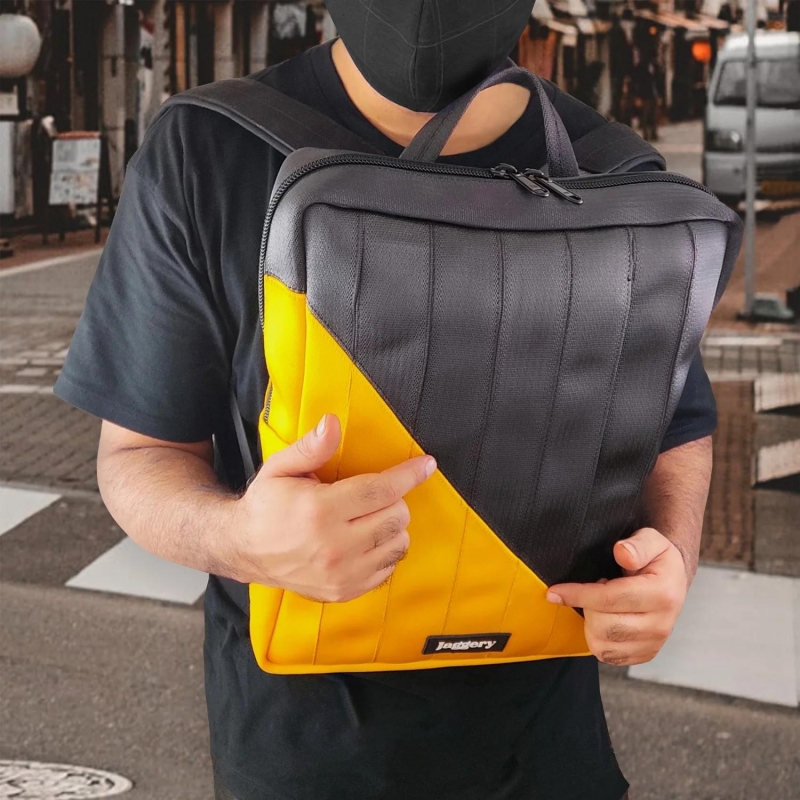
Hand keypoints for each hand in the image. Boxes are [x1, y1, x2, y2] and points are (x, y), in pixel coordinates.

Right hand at [231, 414, 435, 601]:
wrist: (244, 550)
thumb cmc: (266, 505)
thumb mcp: (280, 468)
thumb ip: (311, 447)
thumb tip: (332, 423)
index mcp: (319, 511)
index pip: (380, 490)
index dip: (408, 475)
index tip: (426, 464)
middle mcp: (333, 546)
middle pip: (395, 516)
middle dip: (393, 499)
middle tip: (373, 495)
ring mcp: (341, 573)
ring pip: (398, 544)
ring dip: (392, 526)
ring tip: (369, 517)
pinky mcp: (344, 591)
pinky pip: (388, 569)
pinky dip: (386, 551)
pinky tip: (366, 540)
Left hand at [546, 527, 688, 665]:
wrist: (673, 581)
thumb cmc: (658, 559)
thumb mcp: (652, 540)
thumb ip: (637, 545)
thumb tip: (622, 552)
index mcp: (662, 594)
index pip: (609, 599)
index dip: (577, 595)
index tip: (554, 591)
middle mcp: (661, 624)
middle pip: (603, 626)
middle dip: (586, 607)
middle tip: (596, 588)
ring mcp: (654, 644)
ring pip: (601, 645)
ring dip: (591, 624)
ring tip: (602, 605)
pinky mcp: (645, 655)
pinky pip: (607, 656)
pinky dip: (597, 639)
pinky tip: (605, 619)